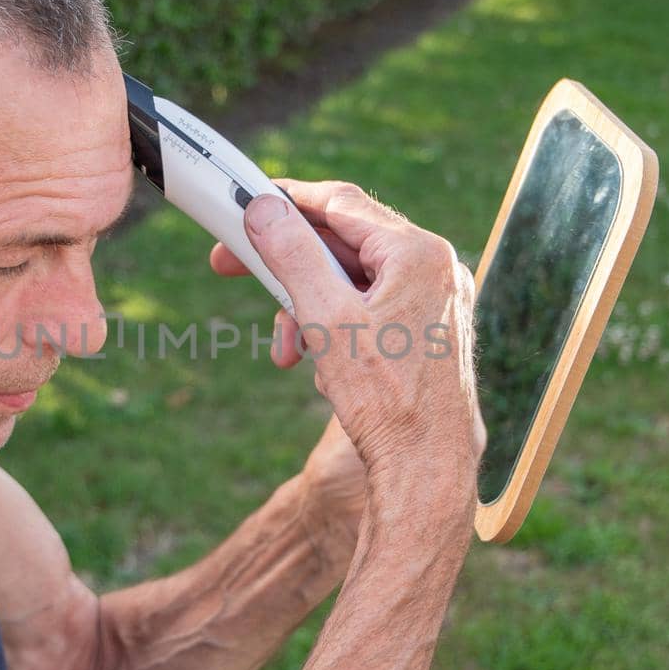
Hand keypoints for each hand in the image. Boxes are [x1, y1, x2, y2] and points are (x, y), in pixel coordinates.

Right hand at [227, 180, 485, 537]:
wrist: (427, 470)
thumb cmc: (385, 401)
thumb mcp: (325, 320)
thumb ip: (292, 256)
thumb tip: (264, 208)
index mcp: (420, 254)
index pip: (341, 202)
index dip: (286, 199)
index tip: (245, 203)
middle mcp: (437, 268)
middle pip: (344, 242)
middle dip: (287, 264)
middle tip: (231, 265)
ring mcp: (437, 300)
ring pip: (353, 280)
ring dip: (307, 307)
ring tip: (286, 351)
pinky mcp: (429, 330)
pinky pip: (371, 308)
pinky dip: (335, 327)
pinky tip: (321, 368)